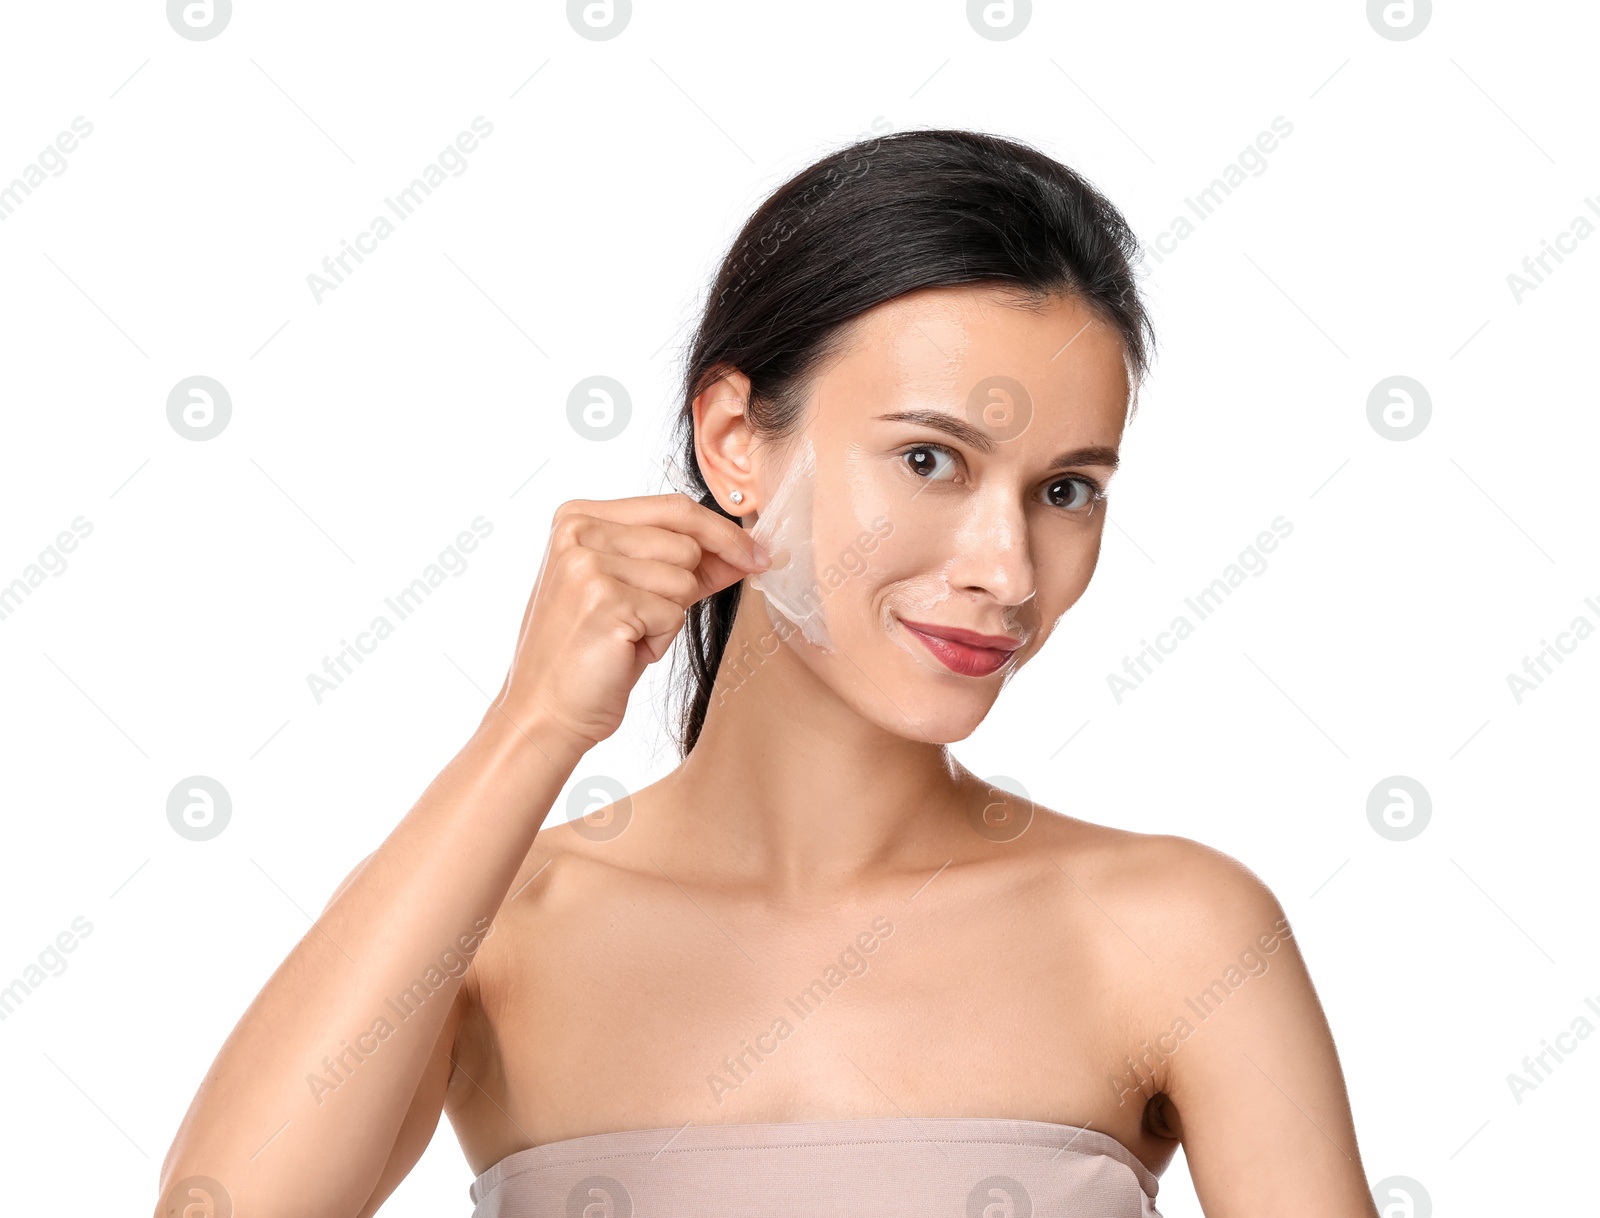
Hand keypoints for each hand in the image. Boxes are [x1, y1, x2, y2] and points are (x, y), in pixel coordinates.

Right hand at [491, 493, 768, 751]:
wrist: (545, 711)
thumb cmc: (589, 653)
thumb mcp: (635, 593)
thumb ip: (685, 564)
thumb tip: (748, 550)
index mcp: (578, 516)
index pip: (674, 507)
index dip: (723, 532)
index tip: (757, 553)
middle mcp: (578, 531)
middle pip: (686, 543)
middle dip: (683, 588)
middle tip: (640, 620)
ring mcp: (588, 564)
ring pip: (684, 578)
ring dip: (667, 616)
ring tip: (625, 635)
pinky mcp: (605, 600)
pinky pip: (674, 614)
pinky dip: (658, 641)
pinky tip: (622, 651)